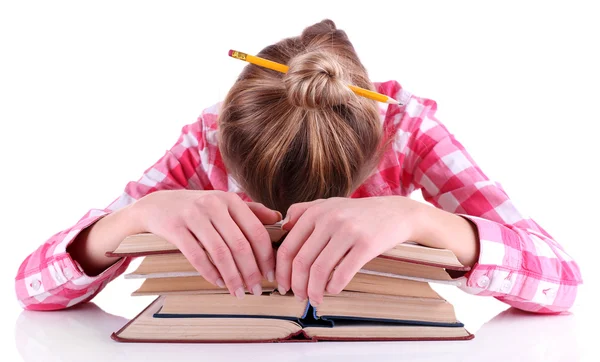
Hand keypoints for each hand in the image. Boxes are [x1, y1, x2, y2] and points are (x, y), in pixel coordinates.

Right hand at [132, 190, 280, 297]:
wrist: (157, 204)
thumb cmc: (196, 207)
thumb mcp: (223, 203)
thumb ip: (251, 211)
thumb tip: (278, 218)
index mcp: (230, 200)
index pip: (255, 230)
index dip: (265, 255)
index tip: (270, 274)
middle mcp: (213, 205)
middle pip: (239, 244)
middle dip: (250, 272)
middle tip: (256, 290)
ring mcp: (193, 215)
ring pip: (220, 253)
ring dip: (232, 277)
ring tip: (238, 292)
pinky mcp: (175, 228)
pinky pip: (196, 256)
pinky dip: (209, 272)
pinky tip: (218, 283)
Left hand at [275, 196, 422, 305]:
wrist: (395, 212)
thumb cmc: (358, 213)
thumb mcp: (329, 204)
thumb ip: (303, 211)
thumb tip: (282, 229)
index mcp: (316, 212)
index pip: (288, 247)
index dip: (282, 272)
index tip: (282, 285)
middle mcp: (329, 220)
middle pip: (302, 262)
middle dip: (297, 286)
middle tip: (298, 296)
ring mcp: (348, 232)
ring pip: (320, 270)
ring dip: (314, 291)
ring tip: (314, 299)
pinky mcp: (367, 245)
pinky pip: (343, 273)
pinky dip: (333, 288)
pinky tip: (332, 290)